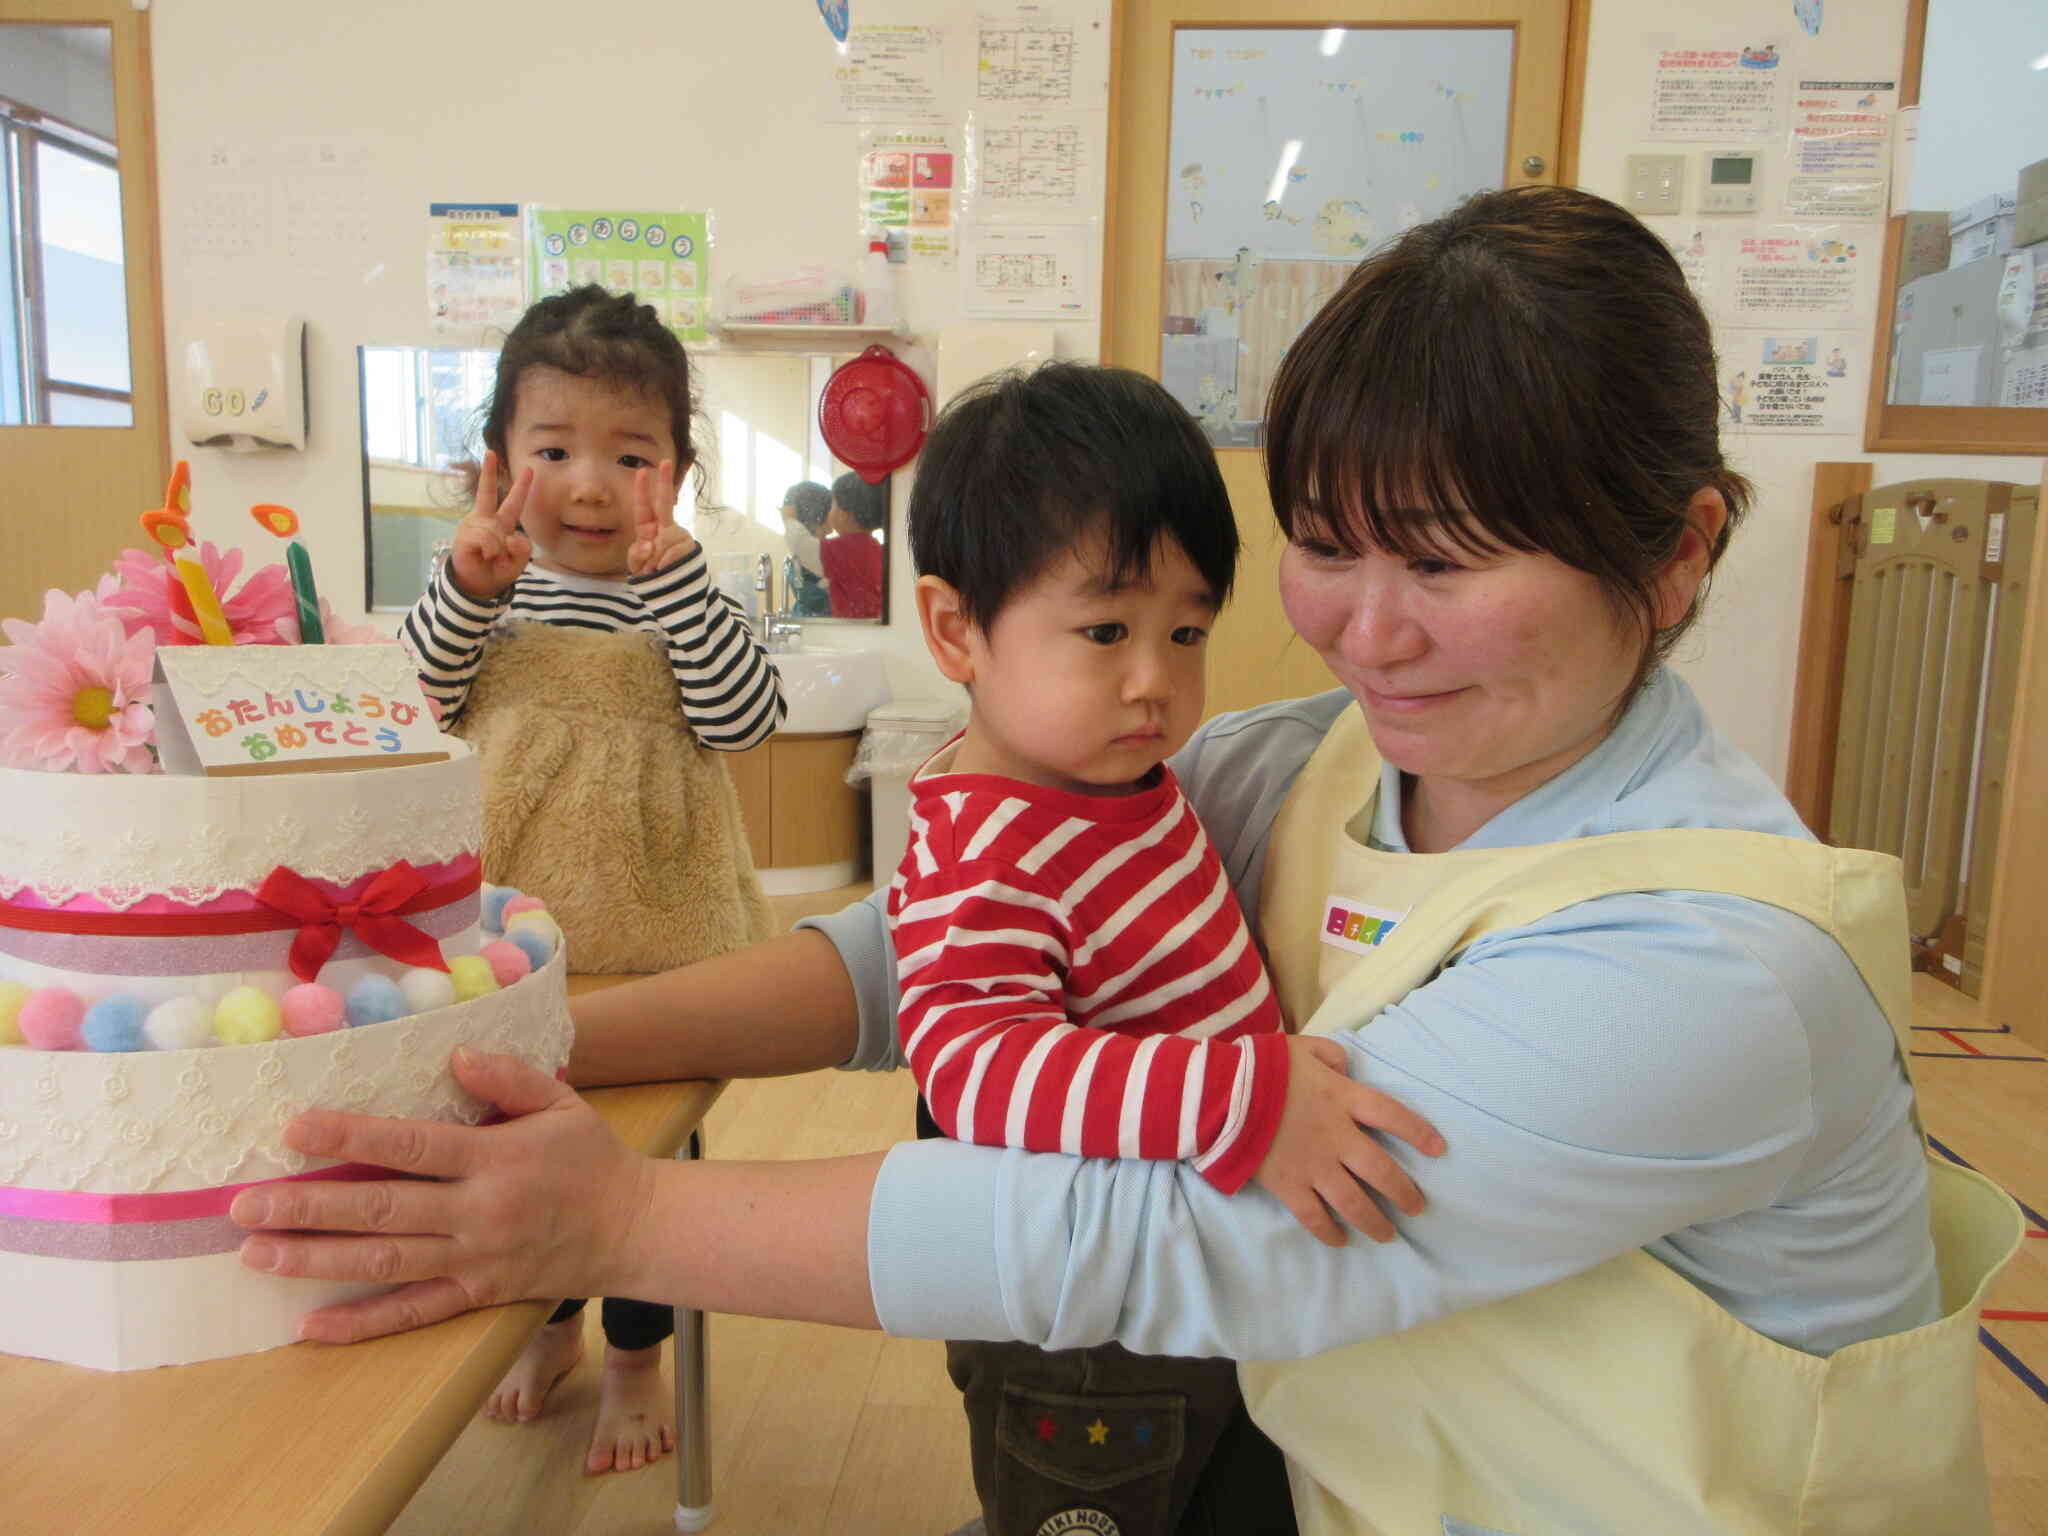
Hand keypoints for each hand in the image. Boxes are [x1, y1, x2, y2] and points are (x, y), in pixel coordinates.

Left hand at [230, 1049, 656, 1343]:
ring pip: (385, 1263)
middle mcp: (479, 1213)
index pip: (411, 1146)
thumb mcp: (562, 1102)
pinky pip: (413, 1313)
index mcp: (495, 1160)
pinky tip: (311, 1328)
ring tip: (256, 1254)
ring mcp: (475, 1260)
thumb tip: (455, 1056)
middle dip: (308, 1208)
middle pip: (382, 1211)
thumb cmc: (591, 1159)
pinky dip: (361, 1324)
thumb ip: (509, 1078)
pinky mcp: (477, 1295)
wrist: (632, 1230)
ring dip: (316, 1260)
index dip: (352, 1138)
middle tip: (244, 1205)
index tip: (296, 1129)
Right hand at [447, 450, 533, 599]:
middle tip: (491, 452)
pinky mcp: (464, 536)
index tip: (528, 468)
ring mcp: (473, 526)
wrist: (478, 585)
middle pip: (488, 493)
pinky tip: (483, 555)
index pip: (514, 503)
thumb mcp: (517, 562)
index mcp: (501, 524)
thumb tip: (512, 537)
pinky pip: (487, 540)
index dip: (522, 486)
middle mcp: (486, 520)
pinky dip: (490, 551)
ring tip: (490, 557)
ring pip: (495, 531)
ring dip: (498, 549)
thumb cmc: (496, 570)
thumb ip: (522, 549)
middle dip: (489, 472)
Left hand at [628, 460, 696, 576]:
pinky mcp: (689, 547)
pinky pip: (676, 550)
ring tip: (654, 569)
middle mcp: (664, 527)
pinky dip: (667, 562)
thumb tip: (649, 544)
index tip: (642, 471)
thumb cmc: (649, 573)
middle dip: (664, 482)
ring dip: (657, 557)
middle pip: (665, 503)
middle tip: (665, 462)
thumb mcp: (636, 564)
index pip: (643, 507)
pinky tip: (664, 569)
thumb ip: (638, 554)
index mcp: (647, 529)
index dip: (642, 490)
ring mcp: (678, 536)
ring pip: (667, 538)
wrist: (670, 589)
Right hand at [1252, 1034, 1444, 1247]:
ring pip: (1354, 1202)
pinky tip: (1340, 1240)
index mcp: (1342, 1099)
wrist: (1220, 1095)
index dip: (1419, 1132)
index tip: (1439, 1149)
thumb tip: (1347, 1068)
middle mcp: (1336, 1137)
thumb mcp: (1301, 1048)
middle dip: (1404, 1193)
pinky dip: (1329, 1232)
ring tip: (1388, 1235)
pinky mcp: (1288, 1185)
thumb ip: (1331, 1056)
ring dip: (1375, 1222)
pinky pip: (1314, 1216)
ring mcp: (1313, 1165)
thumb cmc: (1261, 1068)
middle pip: (1381, 1170)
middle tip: (1417, 1208)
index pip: (1393, 1115)